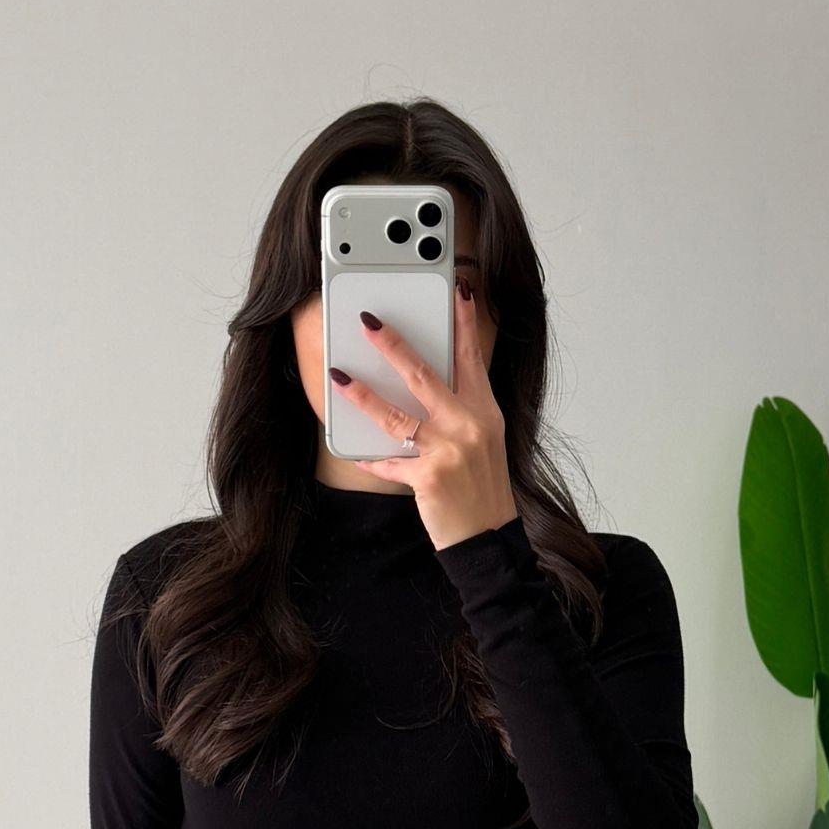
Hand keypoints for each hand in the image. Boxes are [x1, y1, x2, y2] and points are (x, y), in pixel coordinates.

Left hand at [330, 279, 519, 551]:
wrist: (489, 537)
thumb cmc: (482, 488)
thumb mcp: (483, 441)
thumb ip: (459, 411)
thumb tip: (422, 386)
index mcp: (484, 412)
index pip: (471, 358)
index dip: (465, 323)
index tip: (458, 291)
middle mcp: (467, 426)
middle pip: (424, 376)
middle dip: (393, 345)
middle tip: (369, 322)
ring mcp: (448, 451)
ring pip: (396, 415)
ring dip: (363, 395)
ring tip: (339, 377)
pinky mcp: (428, 477)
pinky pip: (390, 462)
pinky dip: (373, 459)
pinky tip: (360, 454)